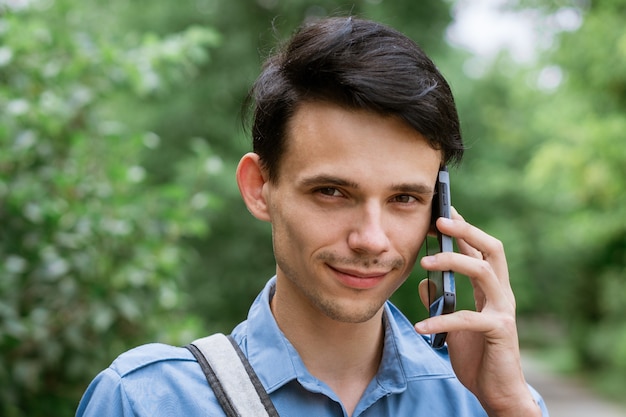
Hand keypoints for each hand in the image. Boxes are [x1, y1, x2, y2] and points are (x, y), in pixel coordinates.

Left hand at [414, 209, 540, 416]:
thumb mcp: (453, 324)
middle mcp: (502, 294)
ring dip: (453, 261)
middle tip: (440, 220)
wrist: (497, 392)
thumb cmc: (478, 356)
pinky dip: (441, 319)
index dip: (464, 228)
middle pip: (492, 249)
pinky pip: (468, 317)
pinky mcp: (499, 331)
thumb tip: (424, 281)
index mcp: (492, 289)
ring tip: (425, 262)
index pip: (481, 250)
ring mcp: (504, 310)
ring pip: (484, 271)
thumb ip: (442, 301)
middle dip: (467, 230)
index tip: (444, 210)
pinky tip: (420, 326)